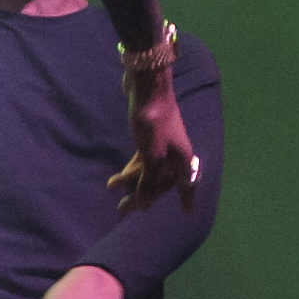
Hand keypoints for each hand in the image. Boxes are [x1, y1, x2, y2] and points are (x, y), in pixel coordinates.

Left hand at [106, 65, 199, 215]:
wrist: (147, 86)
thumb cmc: (153, 122)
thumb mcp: (151, 155)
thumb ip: (148, 181)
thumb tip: (145, 205)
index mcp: (181, 159)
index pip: (186, 185)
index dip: (187, 199)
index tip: (187, 212)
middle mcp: (174, 153)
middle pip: (161, 181)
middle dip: (142, 196)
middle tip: (122, 211)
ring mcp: (162, 143)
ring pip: (149, 170)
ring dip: (131, 182)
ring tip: (111, 188)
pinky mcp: (149, 135)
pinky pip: (142, 159)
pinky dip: (131, 168)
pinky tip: (117, 176)